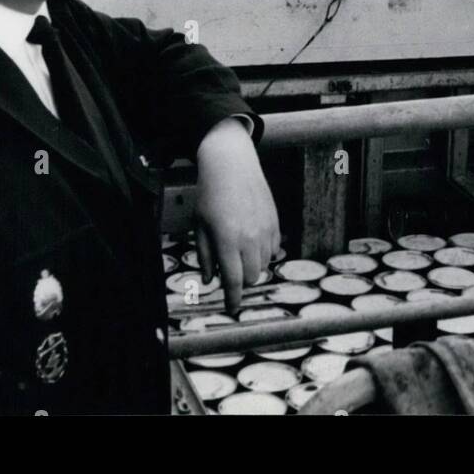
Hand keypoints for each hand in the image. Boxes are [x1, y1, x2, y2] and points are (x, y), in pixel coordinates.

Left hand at [193, 119, 280, 313]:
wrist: (232, 164)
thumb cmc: (210, 194)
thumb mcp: (199, 226)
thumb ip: (205, 255)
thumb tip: (210, 279)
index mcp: (227, 240)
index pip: (233, 281)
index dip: (232, 299)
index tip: (231, 308)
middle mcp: (249, 238)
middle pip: (251, 277)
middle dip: (240, 280)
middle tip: (230, 270)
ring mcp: (265, 230)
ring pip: (263, 265)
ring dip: (251, 266)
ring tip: (239, 250)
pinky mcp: (275, 222)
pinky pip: (273, 250)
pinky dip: (263, 253)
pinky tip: (252, 241)